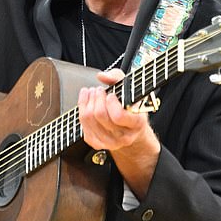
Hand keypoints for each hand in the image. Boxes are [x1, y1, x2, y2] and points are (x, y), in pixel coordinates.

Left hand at [79, 69, 160, 199]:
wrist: (138, 143)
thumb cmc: (138, 114)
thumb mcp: (138, 94)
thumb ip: (122, 80)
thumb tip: (102, 75)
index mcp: (136, 124)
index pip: (118, 114)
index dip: (110, 101)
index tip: (110, 93)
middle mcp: (122, 136)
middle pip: (99, 115)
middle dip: (95, 99)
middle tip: (98, 90)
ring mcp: (109, 143)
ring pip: (89, 121)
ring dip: (86, 103)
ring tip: (90, 92)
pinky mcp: (97, 145)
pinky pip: (83, 130)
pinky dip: (81, 114)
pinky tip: (86, 103)